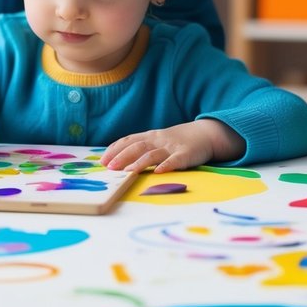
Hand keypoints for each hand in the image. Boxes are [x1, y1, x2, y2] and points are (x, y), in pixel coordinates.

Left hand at [100, 119, 243, 172]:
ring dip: (139, 163)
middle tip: (110, 167)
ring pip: (153, 154)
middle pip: (137, 147)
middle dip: (122, 157)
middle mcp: (158, 140)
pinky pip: (176, 160)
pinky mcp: (186, 155)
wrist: (205, 134)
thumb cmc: (176, 142)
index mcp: (149, 137)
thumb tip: (117, 162)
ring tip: (128, 172)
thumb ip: (140, 148)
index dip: (114, 150)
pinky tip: (159, 172)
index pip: (128, 141)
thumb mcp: (156, 141)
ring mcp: (172, 147)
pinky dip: (167, 166)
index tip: (101, 160)